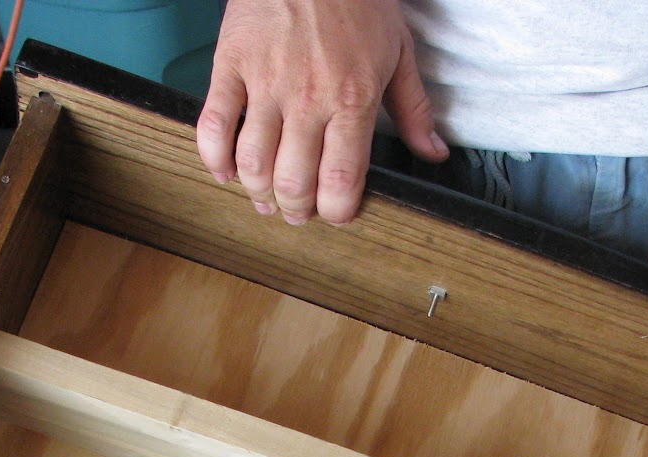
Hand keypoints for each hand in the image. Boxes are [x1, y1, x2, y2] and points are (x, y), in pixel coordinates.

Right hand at [196, 0, 448, 226]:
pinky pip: (214, 124)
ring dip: (257, 192)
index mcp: (353, 99)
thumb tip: (433, 154)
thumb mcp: (399, 51)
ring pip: (252, 163)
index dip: (336, 212)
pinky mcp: (231, 64)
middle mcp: (308, 98)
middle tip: (298, 212)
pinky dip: (214, 158)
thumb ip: (414, 110)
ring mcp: (265, 82)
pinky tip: (226, 170)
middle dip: (296, 210)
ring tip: (265, 196)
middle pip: (293, 182)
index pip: (340, 182)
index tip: (336, 213)